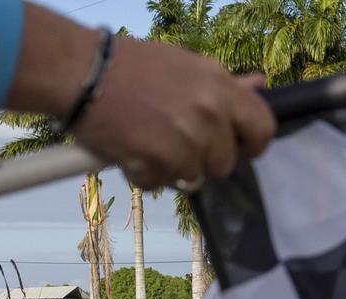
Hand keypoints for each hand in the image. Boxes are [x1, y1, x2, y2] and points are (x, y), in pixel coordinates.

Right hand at [7, 6, 274, 189]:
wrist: (83, 73)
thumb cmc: (131, 66)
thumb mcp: (185, 65)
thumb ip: (223, 84)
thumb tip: (258, 86)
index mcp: (220, 86)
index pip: (262, 128)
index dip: (251, 144)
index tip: (237, 147)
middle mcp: (208, 114)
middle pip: (224, 163)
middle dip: (202, 159)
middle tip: (174, 141)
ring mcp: (184, 140)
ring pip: (191, 177)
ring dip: (170, 167)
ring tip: (147, 140)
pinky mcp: (156, 162)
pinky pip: (159, 184)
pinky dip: (143, 174)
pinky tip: (130, 150)